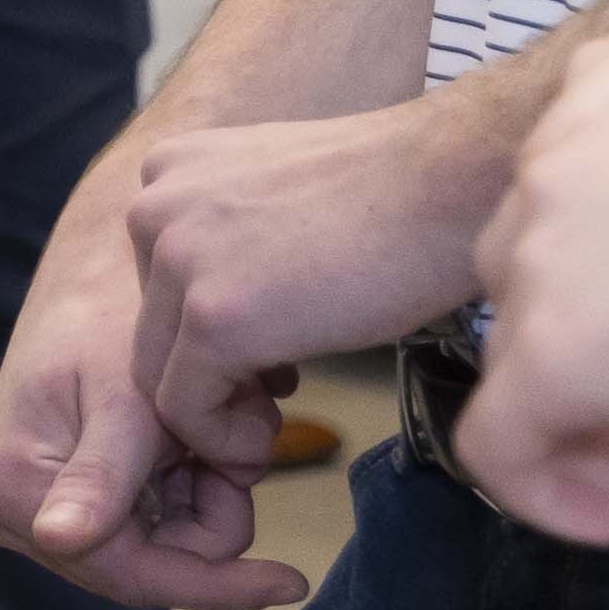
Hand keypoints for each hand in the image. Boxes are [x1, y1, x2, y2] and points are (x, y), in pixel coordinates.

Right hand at [0, 170, 307, 609]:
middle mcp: (12, 510)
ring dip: (211, 485)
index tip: (294, 583)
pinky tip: (202, 427)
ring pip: (165, 541)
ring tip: (218, 417)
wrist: (109, 259)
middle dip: (210, 509)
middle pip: (150, 563)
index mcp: (6, 490)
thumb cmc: (113, 311)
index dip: (214, 583)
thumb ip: (101, 475)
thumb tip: (58, 538)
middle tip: (234, 438)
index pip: (125, 572)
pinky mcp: (76, 491)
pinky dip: (199, 476)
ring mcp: (44, 503)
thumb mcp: (122, 397)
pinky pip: (162, 516)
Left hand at [118, 92, 500, 444]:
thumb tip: (225, 318)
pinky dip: (221, 439)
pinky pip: (183, 409)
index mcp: (172, 171)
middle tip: (269, 402)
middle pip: (150, 329)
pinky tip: (271, 437)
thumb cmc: (405, 193)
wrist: (458, 180)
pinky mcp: (213, 318)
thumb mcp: (284, 198)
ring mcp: (177, 261)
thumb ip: (234, 242)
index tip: (264, 362)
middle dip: (206, 378)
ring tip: (274, 418)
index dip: (203, 336)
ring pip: (157, 374)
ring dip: (213, 411)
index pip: (155, 283)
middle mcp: (154, 206)